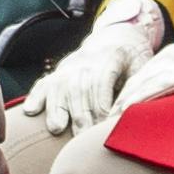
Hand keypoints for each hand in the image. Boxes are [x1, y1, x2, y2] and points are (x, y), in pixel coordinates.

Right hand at [19, 0, 168, 135]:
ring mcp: (68, 66)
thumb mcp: (143, 66)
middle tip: (82, 138)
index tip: (104, 126)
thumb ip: (136, 87)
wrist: (117, 36)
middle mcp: (85, 61)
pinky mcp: (57, 72)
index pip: (101, 84)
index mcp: (110, 57)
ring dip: (56, 109)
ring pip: (58, 88)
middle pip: (78, 90)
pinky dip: (35, 97)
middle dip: (79, 115)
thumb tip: (132, 113)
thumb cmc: (133, 57)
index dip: (101, 107)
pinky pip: (42, 84)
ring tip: (57, 128)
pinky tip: (30, 111)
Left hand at [112, 12, 173, 115]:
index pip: (137, 81)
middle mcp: (163, 61)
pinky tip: (126, 113)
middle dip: (115, 104)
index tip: (110, 114)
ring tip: (106, 124)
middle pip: (131, 85)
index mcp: (166, 59)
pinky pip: (154, 89)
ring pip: (138, 88)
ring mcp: (170, 66)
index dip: (123, 98)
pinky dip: (138, 101)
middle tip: (100, 122)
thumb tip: (172, 98)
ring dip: (121, 107)